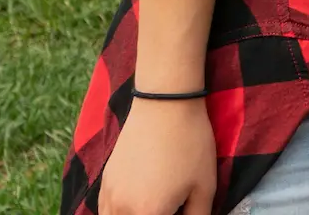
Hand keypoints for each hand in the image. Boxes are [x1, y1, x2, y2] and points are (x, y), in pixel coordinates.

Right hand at [98, 97, 216, 214]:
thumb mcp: (204, 187)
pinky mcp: (104, 181)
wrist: (165, 105)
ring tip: (156, 205)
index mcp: (149, 213)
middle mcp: (121, 209)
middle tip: (171, 206)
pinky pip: (105, 211)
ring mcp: (108, 195)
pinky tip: (137, 205)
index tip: (180, 211)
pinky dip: (117, 213)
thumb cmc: (190, 145)